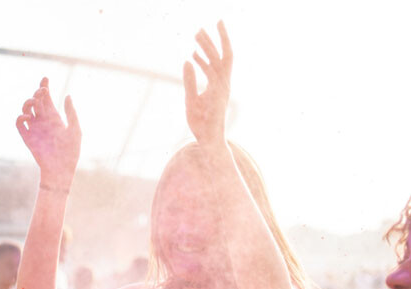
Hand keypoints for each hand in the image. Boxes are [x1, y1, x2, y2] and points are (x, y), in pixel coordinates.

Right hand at [15, 78, 81, 189]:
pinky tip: (27, 116)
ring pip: (26, 109)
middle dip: (37, 93)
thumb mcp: (75, 130)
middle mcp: (43, 121)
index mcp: (54, 118)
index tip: (45, 78)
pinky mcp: (27, 137)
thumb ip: (71, 113)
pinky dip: (20, 117)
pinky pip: (19, 123)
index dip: (44, 87)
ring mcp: (34, 128)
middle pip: (36, 100)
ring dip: (28, 102)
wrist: (60, 170)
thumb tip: (67, 95)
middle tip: (42, 92)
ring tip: (35, 103)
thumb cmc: (70, 152)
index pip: (47, 99)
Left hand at [183, 21, 232, 145]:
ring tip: (197, 33)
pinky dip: (203, 63)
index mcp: (220, 84)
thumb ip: (190, 81)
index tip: (197, 37)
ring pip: (218, 61)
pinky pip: (212, 75)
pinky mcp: (217, 96)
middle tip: (205, 25)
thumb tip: (186, 61)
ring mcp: (222, 90)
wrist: (209, 141)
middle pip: (223, 55)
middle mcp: (223, 84)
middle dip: (216, 38)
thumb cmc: (201, 123)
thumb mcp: (191, 99)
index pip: (220, 59)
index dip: (211, 46)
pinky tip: (192, 55)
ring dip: (208, 46)